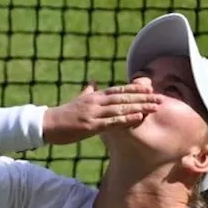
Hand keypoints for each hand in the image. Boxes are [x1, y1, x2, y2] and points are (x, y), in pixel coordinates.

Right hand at [42, 81, 161, 145]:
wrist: (47, 123)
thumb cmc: (63, 114)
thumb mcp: (77, 99)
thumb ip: (88, 91)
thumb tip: (93, 81)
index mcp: (94, 96)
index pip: (118, 90)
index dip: (135, 88)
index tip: (150, 88)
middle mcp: (96, 102)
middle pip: (124, 98)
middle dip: (143, 98)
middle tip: (160, 98)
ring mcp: (93, 113)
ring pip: (121, 108)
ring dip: (140, 107)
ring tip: (155, 108)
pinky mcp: (90, 126)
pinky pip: (112, 122)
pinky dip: (126, 119)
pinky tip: (138, 118)